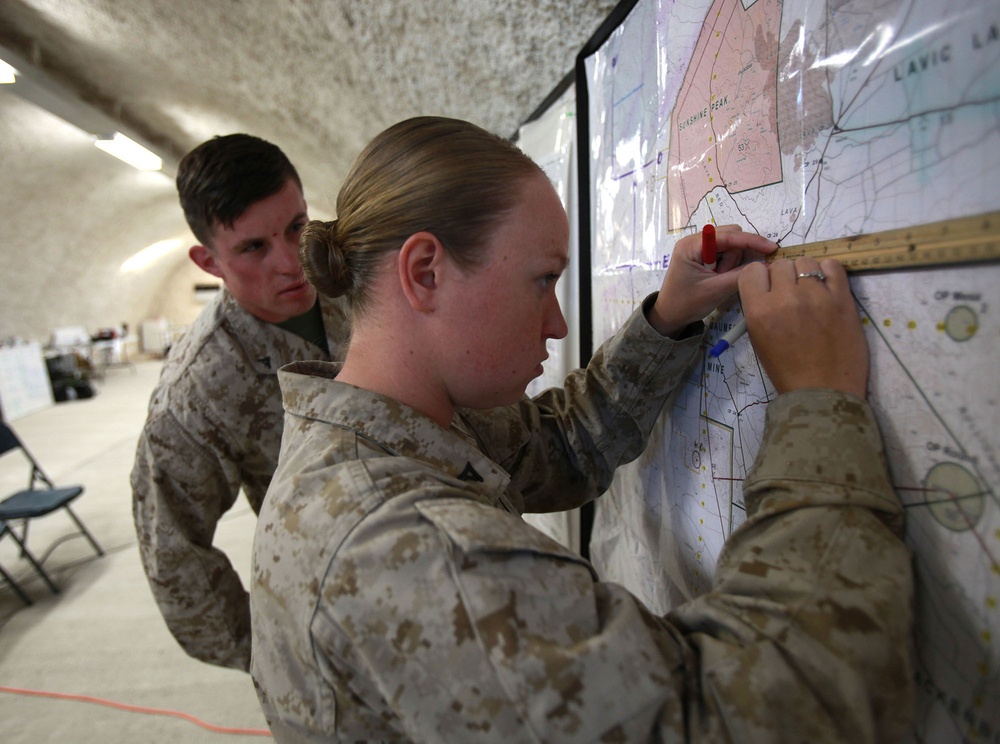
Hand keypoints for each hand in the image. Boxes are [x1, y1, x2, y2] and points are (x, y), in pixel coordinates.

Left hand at [647, 225, 777, 336]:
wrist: (669, 314)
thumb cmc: (687, 303)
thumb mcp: (716, 291)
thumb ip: (740, 276)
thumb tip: (764, 266)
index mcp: (691, 246)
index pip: (727, 235)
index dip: (750, 241)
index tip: (771, 247)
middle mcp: (693, 240)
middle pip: (731, 236)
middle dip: (736, 256)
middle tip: (724, 276)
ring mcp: (698, 246)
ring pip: (731, 244)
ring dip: (732, 262)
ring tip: (718, 279)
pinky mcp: (703, 253)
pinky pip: (725, 251)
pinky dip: (729, 263)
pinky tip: (720, 276)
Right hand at [738, 258, 868, 396]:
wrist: (823, 391)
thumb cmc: (787, 370)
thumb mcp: (759, 339)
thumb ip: (760, 308)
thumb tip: (771, 285)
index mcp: (759, 311)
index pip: (752, 270)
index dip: (760, 278)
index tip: (768, 288)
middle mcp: (785, 298)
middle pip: (780, 264)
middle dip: (784, 277)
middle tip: (792, 294)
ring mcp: (816, 296)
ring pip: (806, 262)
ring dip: (806, 273)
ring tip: (811, 291)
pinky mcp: (842, 298)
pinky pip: (833, 266)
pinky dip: (828, 272)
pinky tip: (827, 287)